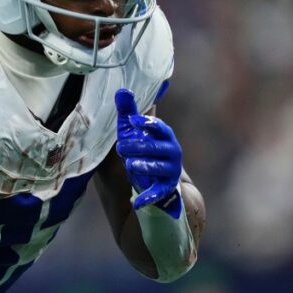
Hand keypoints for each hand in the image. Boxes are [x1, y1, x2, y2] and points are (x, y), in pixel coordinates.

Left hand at [114, 89, 182, 215]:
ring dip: (144, 166)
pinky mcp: (165, 188)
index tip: (133, 120)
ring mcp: (169, 171)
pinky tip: (136, 202)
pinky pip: (157, 193)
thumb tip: (122, 90)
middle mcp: (171, 152)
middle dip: (138, 146)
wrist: (157, 181)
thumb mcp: (133, 133)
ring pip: (158, 167)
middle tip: (121, 146)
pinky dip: (147, 197)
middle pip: (156, 147)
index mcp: (164, 136)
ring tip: (130, 165)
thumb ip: (128, 113)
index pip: (159, 127)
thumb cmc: (144, 151)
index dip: (148, 123)